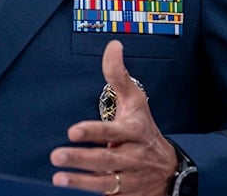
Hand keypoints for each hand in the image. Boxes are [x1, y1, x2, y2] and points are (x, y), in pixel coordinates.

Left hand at [50, 40, 177, 194]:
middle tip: (56, 155)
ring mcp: (129, 179)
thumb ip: (119, 75)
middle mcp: (132, 157)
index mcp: (134, 132)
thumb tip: (113, 46)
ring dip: (80, 182)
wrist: (170, 169)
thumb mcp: (136, 102)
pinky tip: (72, 194)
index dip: (92, 132)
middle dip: (80, 159)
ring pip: (104, 182)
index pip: (111, 132)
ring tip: (58, 178)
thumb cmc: (144, 130)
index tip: (72, 131)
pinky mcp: (125, 195)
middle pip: (105, 159)